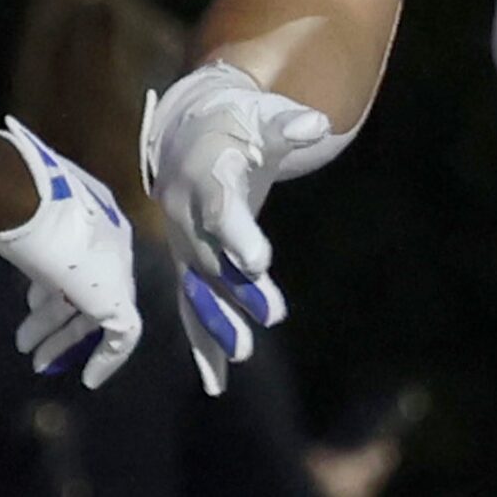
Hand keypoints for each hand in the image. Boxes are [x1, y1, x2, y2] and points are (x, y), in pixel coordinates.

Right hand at [0, 118, 141, 389]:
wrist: (24, 198)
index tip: (30, 304)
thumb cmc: (13, 198)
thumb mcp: (18, 213)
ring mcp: (116, 267)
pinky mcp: (118, 296)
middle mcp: (110, 238)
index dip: (51, 284)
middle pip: (84, 286)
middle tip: (27, 341)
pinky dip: (106, 358)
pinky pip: (121, 335)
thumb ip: (21, 227)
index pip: (79, 255)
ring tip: (35, 360)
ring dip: (63, 338)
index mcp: (93, 212)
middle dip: (55, 318)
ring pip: (94, 312)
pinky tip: (88, 379)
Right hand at [141, 63, 330, 394]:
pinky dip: (200, 339)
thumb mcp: (264, 116)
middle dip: (236, 287)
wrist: (191, 128)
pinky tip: (215, 381)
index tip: (258, 261)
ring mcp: (180, 236)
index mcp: (204, 170)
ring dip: (215, 319)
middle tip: (273, 315)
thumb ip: (288, 125)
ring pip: (196, 283)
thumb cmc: (238, 120)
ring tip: (240, 353)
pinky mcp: (185, 258)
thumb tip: (316, 124)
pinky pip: (189, 300)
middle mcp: (184, 207)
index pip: (220, 205)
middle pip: (210, 252)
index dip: (236, 232)